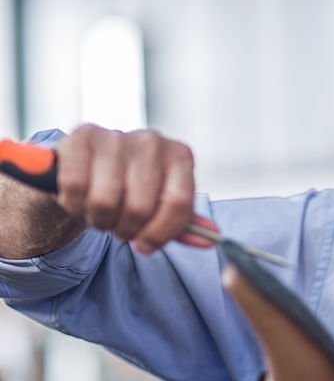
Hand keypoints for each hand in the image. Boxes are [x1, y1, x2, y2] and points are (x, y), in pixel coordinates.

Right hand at [54, 124, 212, 253]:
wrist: (88, 165)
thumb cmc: (131, 187)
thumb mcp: (161, 205)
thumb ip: (184, 224)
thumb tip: (211, 237)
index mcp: (180, 156)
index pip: (178, 204)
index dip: (160, 233)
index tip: (146, 245)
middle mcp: (152, 141)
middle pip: (141, 207)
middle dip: (126, 228)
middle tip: (119, 225)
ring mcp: (117, 136)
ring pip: (106, 199)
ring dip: (99, 218)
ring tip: (101, 212)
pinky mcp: (83, 135)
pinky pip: (76, 186)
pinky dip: (75, 203)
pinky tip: (81, 198)